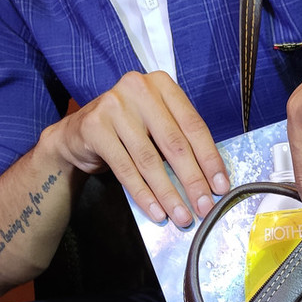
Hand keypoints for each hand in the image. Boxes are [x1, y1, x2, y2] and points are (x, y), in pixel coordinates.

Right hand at [51, 70, 228, 226]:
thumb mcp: (158, 126)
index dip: (210, 160)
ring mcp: (114, 105)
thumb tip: (212, 182)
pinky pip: (126, 169)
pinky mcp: (95, 126)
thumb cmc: (130, 132)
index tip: (221, 188)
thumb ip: (182, 142)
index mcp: (162, 85)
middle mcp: (138, 89)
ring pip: (150, 160)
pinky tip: (157, 212)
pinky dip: (144, 195)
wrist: (80, 134)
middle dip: (193, 181)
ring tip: (183, 216)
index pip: (194, 126)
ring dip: (169, 194)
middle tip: (205, 207)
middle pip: (175, 144)